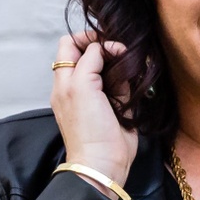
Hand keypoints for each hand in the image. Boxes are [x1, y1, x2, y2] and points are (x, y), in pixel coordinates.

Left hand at [51, 32, 138, 189]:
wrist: (103, 162)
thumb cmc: (88, 127)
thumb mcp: (81, 86)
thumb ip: (89, 60)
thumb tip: (102, 47)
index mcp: (64, 80)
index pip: (70, 45)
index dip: (87, 38)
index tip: (105, 41)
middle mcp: (79, 84)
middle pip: (90, 52)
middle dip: (106, 47)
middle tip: (120, 51)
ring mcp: (98, 94)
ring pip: (109, 65)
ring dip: (119, 61)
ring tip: (128, 63)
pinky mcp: (117, 104)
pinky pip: (123, 82)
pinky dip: (129, 76)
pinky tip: (134, 77)